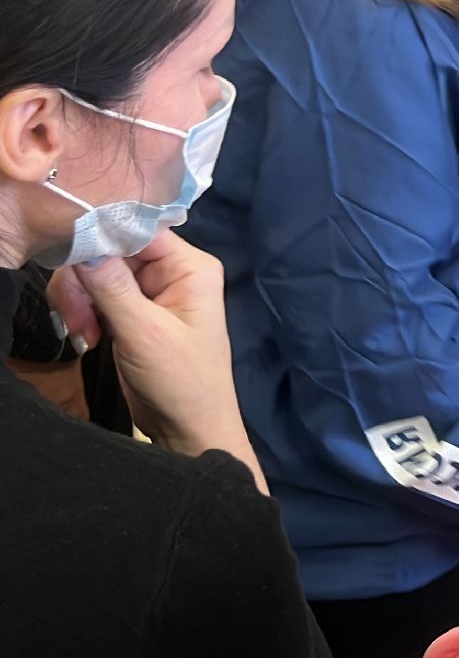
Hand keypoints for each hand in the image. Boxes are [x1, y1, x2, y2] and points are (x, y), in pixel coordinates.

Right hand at [48, 233, 264, 489]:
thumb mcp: (144, 332)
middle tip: (77, 318)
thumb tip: (83, 241)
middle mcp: (173, 271)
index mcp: (190, 266)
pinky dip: (84, 312)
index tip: (69, 262)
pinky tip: (89, 337)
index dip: (99, 238)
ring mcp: (152, 291)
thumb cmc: (180, 381)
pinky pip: (96, 294)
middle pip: (110, 250)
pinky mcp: (133, 311)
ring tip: (86, 334)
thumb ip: (111, 286)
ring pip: (96, 272)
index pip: (137, 229)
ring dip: (79, 300)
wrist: (188, 428)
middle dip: (83, 280)